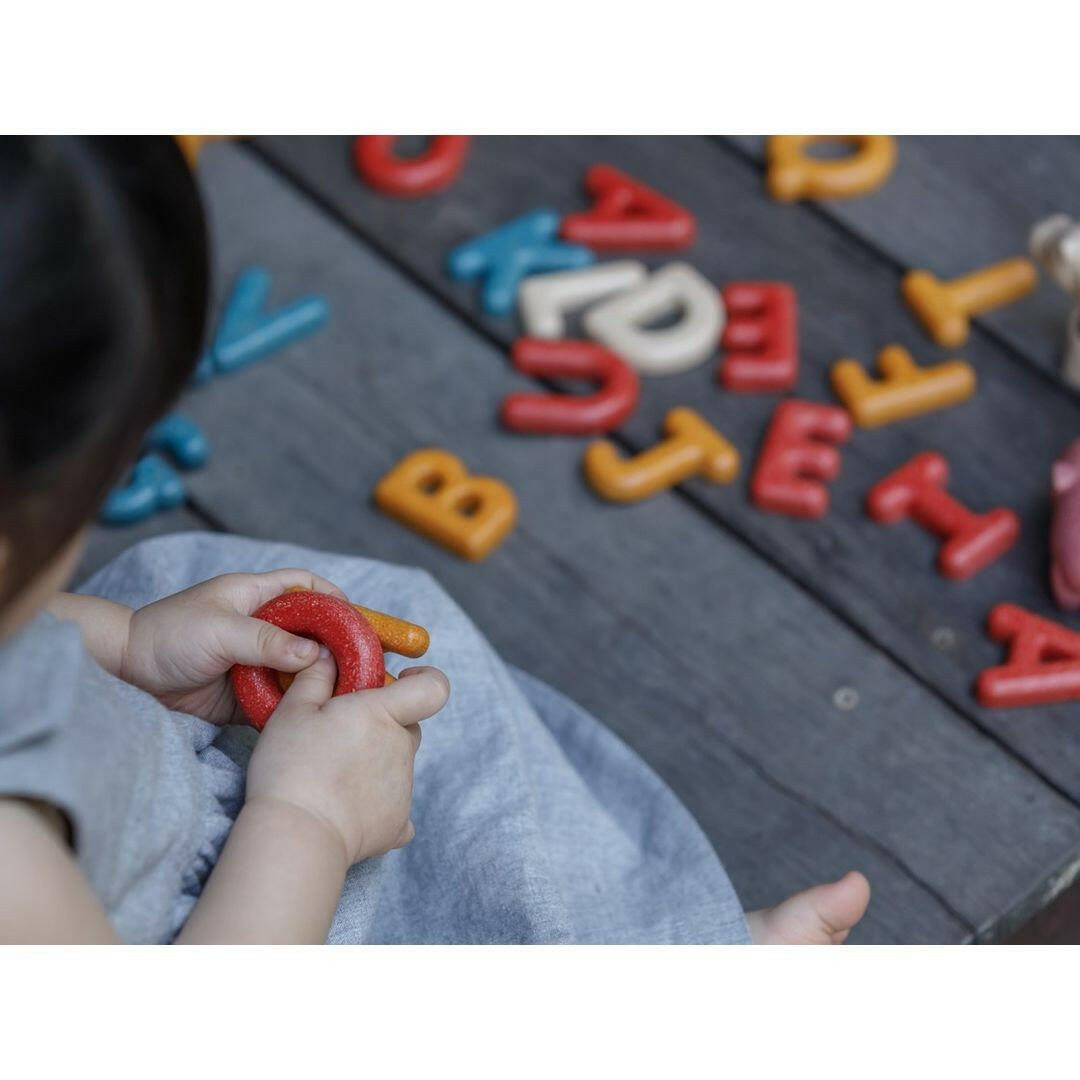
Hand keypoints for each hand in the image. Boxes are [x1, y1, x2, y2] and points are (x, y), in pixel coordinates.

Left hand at [120, 569, 351, 723]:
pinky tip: (309, 715)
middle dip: (335, 647)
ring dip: (317, 681)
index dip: (333, 598)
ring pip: (298, 670)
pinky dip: (293, 707)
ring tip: (343, 695)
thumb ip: (268, 642)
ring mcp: (252, 662)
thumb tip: (315, 656)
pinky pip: (278, 700)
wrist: (124, 675)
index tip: (357, 620)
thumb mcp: (221, 631)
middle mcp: (259, 628)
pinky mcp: (243, 695)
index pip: (304, 587)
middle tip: (362, 665)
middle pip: (310, 633)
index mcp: (254, 597)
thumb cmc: (167, 636)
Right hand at [245, 653, 449, 863]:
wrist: (296, 836)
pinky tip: (346, 809)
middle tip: (343, 734)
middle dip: (385, 724)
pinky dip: (377, 804)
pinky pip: (395, 806)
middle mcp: (402, 749)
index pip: (434, 688)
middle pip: (408, 726)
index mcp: (383, 714)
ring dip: (376, 763)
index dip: (425, 680)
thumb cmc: (291, 767)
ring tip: (332, 776)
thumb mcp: (292, 712)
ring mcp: (404, 789)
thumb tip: (327, 656)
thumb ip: (314, 678)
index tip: (404, 681)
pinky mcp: (398, 824)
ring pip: (399, 764)